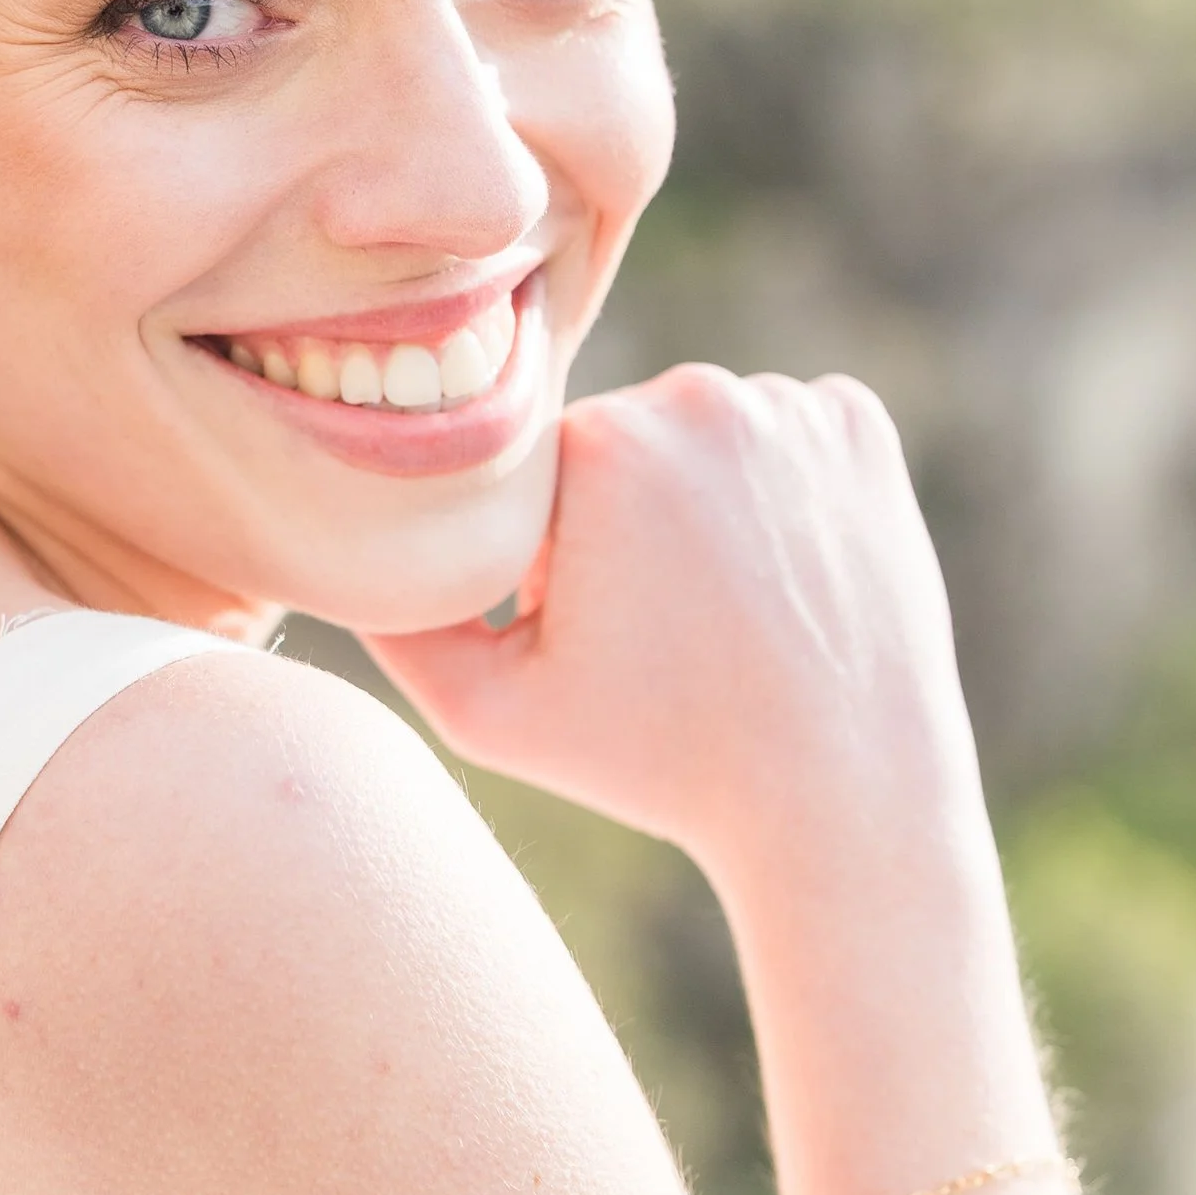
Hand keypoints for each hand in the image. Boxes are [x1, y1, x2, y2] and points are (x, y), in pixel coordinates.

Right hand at [362, 368, 989, 898]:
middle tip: (654, 633)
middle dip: (616, 518)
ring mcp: (792, 406)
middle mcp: (698, 397)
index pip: (531, 470)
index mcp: (601, 443)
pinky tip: (782, 574)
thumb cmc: (660, 762)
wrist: (843, 797)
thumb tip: (336, 553)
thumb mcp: (493, 716)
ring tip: (723, 609)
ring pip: (698, 434)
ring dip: (695, 500)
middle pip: (617, 439)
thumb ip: (398, 627)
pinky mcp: (859, 424)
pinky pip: (784, 431)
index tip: (588, 634)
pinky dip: (775, 486)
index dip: (544, 558)